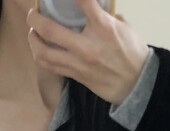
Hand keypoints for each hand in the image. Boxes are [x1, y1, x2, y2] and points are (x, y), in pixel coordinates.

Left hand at [26, 0, 149, 106]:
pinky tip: (40, 49)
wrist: (137, 84)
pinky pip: (51, 67)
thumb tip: (97, 8)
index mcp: (103, 27)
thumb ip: (108, 16)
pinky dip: (41, 56)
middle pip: (50, 30)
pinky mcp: (76, 76)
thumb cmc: (133, 53)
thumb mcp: (125, 28)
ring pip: (44, 53)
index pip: (82, 1)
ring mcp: (79, 63)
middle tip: (33, 13)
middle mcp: (87, 46)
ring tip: (33, 32)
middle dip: (36, 19)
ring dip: (33, 40)